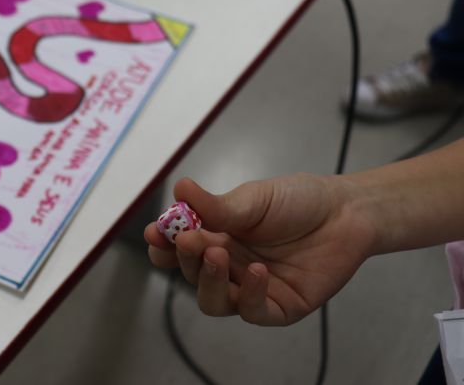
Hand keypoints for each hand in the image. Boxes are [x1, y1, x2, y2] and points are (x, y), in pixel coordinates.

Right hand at [145, 174, 377, 324]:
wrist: (346, 212)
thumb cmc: (297, 201)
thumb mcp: (253, 199)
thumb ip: (216, 205)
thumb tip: (179, 189)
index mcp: (216, 238)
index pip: (179, 249)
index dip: (163, 245)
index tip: (155, 233)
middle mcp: (229, 266)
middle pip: (192, 276)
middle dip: (184, 259)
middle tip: (187, 240)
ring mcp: (253, 288)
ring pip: (215, 301)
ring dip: (210, 281)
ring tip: (218, 256)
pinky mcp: (280, 306)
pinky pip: (255, 312)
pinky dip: (251, 295)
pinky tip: (257, 272)